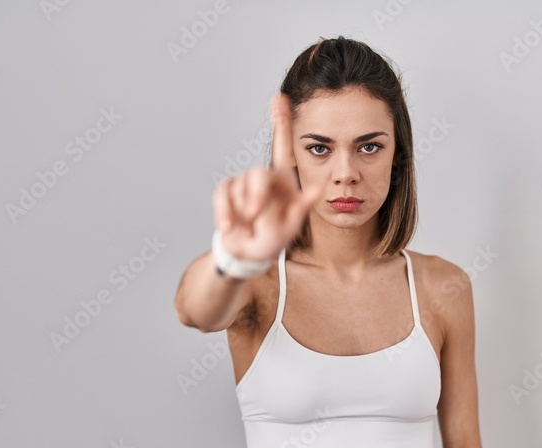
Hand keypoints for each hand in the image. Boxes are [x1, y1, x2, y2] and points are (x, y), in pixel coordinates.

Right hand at [212, 93, 323, 261]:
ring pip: (239, 188)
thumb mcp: (290, 228)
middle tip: (256, 216)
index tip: (280, 98)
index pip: (283, 147)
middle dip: (256, 196)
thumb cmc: (272, 239)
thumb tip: (319, 189)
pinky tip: (230, 228)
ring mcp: (243, 184)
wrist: (247, 254)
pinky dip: (225, 213)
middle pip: (258, 174)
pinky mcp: (226, 193)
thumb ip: (300, 208)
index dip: (281, 122)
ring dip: (243, 213)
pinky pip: (222, 196)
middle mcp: (264, 178)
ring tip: (250, 230)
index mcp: (283, 182)